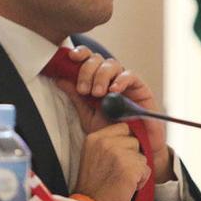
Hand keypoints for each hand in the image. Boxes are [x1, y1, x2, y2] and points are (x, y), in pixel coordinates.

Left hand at [58, 47, 172, 182]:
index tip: (70, 57)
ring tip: (97, 93)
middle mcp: (109, 78)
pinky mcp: (140, 88)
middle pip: (98, 60)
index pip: (87, 59)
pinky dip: (121, 80)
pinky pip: (130, 76)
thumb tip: (60, 79)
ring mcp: (125, 82)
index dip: (80, 54)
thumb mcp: (88, 114)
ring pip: (112, 64)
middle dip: (87, 71)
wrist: (132, 147)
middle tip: (84, 90)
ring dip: (102, 76)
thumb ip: (76, 97)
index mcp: (95, 80)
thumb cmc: (111, 131)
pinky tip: (114, 90)